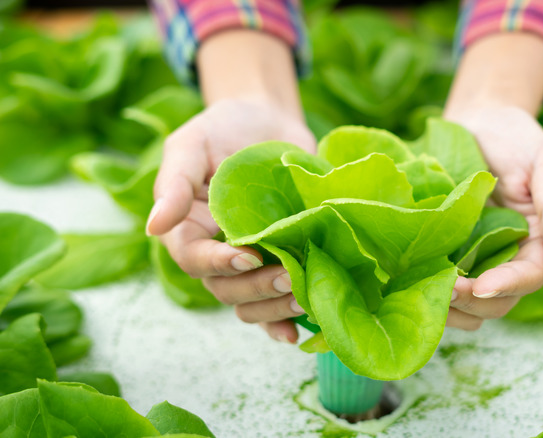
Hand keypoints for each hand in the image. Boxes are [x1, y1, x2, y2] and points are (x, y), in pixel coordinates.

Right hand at [146, 97, 315, 343]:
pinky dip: (284, 321)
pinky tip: (300, 331)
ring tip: (305, 296)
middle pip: (226, 289)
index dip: (219, 263)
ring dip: (275, 307)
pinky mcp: (278, 260)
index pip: (194, 259)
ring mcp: (249, 260)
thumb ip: (174, 183)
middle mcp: (216, 252)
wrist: (267, 122)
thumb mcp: (191, 145)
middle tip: (290, 277)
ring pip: (250, 302)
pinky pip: (274, 302)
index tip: (249, 255)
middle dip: (257, 289)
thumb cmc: (222, 129)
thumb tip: (152, 226)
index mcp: (187, 228)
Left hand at [444, 105, 542, 329]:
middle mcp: (509, 259)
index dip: (506, 286)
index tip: (480, 286)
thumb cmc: (516, 139)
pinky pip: (442, 290)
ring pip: (470, 306)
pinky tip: (409, 285)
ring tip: (424, 292)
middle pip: (498, 301)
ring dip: (450, 308)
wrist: (476, 122)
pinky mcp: (447, 257)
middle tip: (442, 289)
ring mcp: (476, 261)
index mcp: (539, 243)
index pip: (530, 276)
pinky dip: (429, 296)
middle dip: (472, 302)